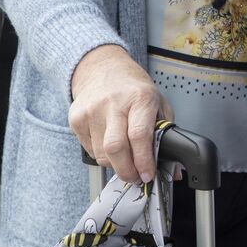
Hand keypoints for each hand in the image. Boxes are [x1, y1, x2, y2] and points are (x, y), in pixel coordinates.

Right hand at [69, 44, 170, 183]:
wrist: (103, 69)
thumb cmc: (135, 90)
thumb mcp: (158, 104)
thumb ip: (165, 133)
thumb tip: (170, 167)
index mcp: (140, 98)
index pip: (140, 135)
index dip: (143, 160)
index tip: (147, 174)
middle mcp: (114, 103)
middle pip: (116, 148)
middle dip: (126, 170)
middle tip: (134, 177)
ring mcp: (92, 111)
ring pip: (101, 154)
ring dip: (114, 163)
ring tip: (123, 155)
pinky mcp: (76, 118)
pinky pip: (89, 150)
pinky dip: (101, 154)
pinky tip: (108, 141)